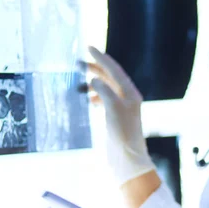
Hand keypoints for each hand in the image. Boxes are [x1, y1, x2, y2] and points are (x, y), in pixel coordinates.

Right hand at [86, 46, 155, 185]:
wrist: (127, 160)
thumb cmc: (122, 135)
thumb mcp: (113, 109)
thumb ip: (104, 91)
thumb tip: (94, 78)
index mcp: (130, 93)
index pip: (114, 70)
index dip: (101, 58)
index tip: (88, 48)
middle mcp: (128, 99)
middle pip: (111, 77)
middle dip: (95, 68)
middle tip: (78, 63)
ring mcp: (122, 109)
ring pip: (107, 89)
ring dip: (94, 84)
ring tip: (79, 84)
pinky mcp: (116, 120)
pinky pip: (105, 101)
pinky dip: (96, 97)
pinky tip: (88, 101)